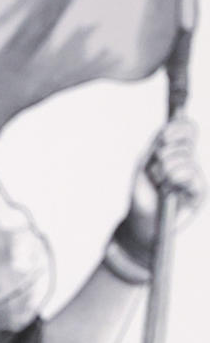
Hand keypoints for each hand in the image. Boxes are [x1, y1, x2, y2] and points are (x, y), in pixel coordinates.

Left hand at [121, 116, 203, 260]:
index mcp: (179, 152)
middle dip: (163, 153)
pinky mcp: (199, 191)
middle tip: (154, 170)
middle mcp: (191, 162)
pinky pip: (188, 173)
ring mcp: (196, 176)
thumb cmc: (143, 192)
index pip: (189, 129)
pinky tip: (167, 190)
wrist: (142, 220)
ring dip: (163, 169)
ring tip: (158, 183)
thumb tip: (172, 121)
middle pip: (186, 140)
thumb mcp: (146, 162)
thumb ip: (159, 142)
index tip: (162, 135)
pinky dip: (173, 179)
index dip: (178, 126)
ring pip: (184, 156)